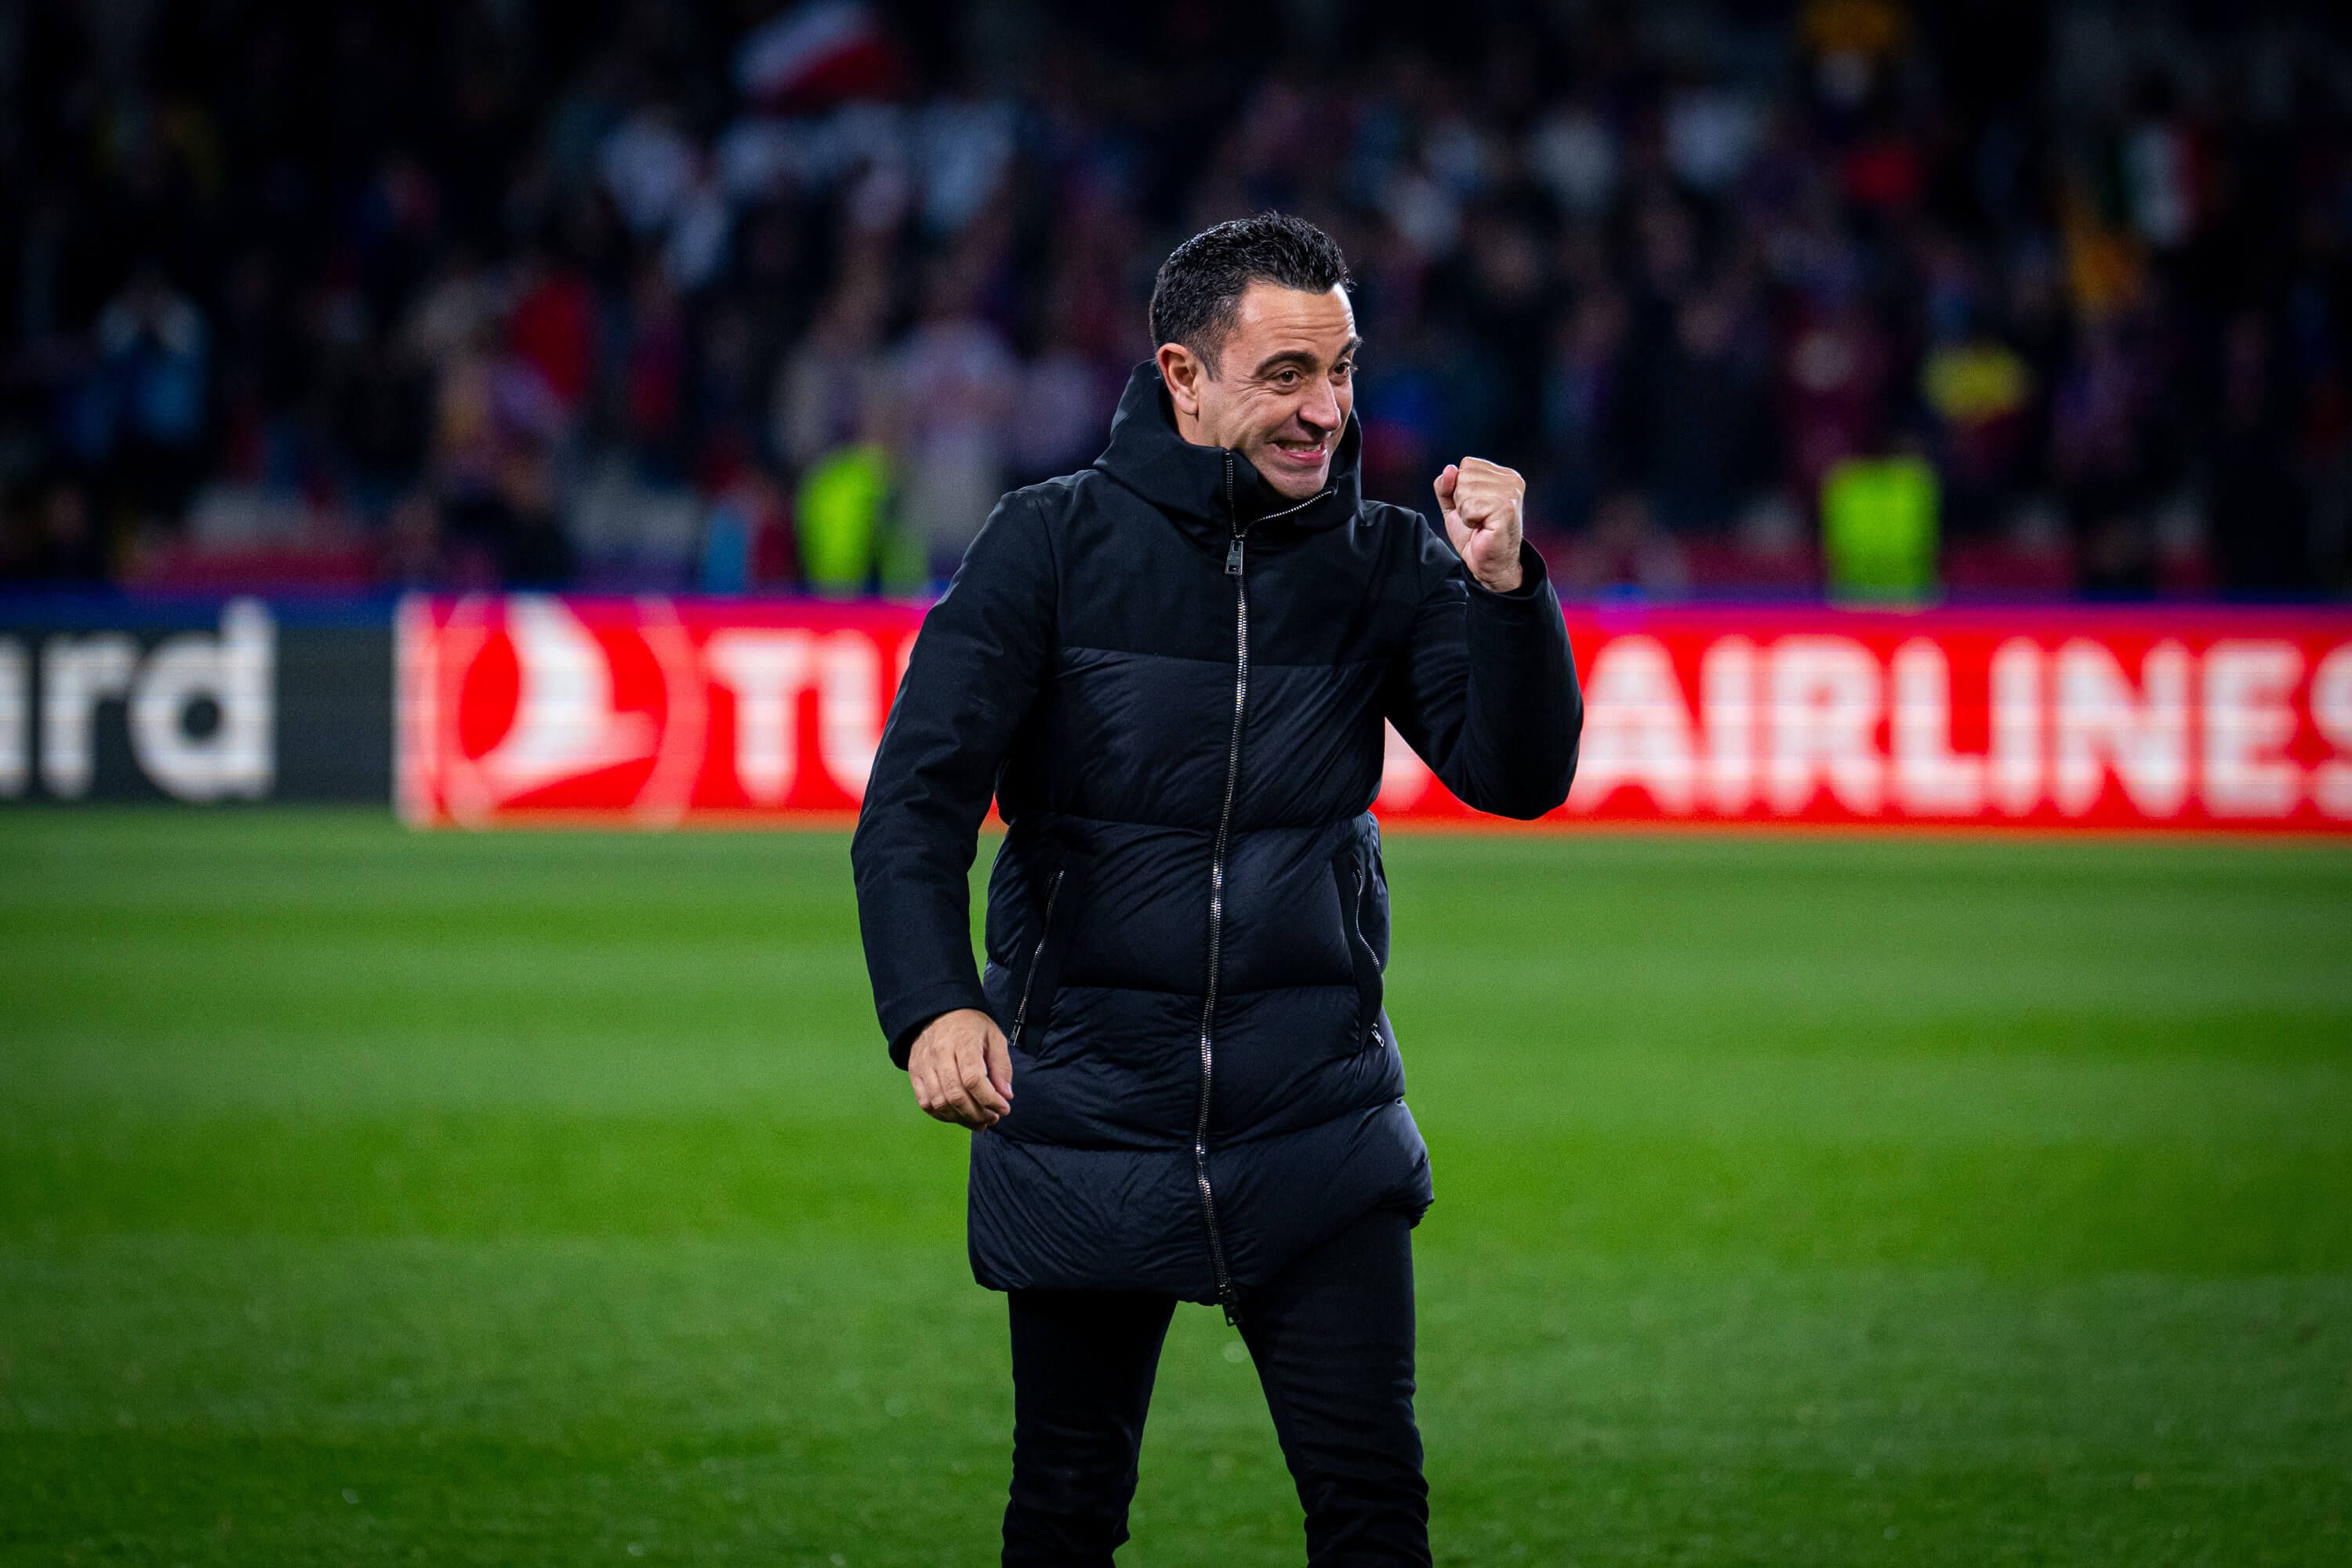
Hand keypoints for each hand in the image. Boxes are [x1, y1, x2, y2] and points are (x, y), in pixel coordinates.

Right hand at [906, 1008, 1012, 1128]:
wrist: (938, 1012)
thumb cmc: (970, 1026)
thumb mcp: (994, 1037)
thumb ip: (1002, 1066)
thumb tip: (1006, 1095)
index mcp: (963, 1041)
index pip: (973, 1079)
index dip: (990, 1100)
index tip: (1004, 1108)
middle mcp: (940, 1053)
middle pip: (956, 1095)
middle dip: (978, 1114)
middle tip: (993, 1118)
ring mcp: (924, 1064)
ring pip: (940, 1103)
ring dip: (962, 1119)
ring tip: (979, 1122)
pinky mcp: (914, 1072)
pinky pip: (925, 1103)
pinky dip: (943, 1116)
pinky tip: (959, 1116)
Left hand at [1434, 458, 1525, 592]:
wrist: (1488, 563)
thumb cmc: (1474, 534)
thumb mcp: (1454, 505)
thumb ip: (1446, 485)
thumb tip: (1449, 469)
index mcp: (1504, 475)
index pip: (1467, 464)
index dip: (1460, 488)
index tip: (1474, 507)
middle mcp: (1512, 480)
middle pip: (1464, 475)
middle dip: (1461, 500)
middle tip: (1477, 518)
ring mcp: (1511, 493)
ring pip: (1465, 489)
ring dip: (1465, 511)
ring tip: (1480, 523)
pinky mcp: (1506, 508)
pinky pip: (1469, 506)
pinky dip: (1469, 520)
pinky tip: (1482, 528)